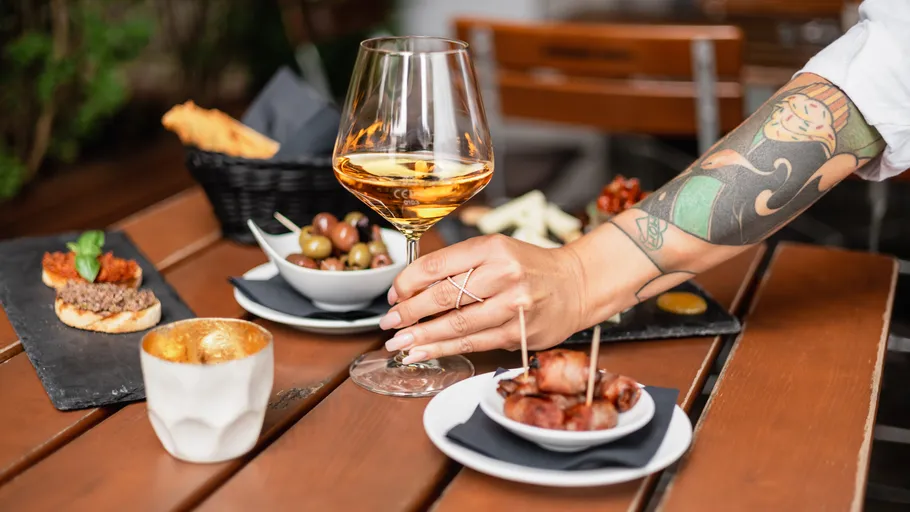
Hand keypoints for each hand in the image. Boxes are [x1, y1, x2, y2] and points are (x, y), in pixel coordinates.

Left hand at [379, 234, 587, 363]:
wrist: (577, 285)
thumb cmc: (530, 268)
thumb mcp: (497, 251)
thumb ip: (459, 266)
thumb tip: (412, 289)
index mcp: (492, 247)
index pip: (438, 265)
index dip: (407, 282)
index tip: (392, 295)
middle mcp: (503, 273)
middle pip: (444, 295)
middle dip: (409, 312)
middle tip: (388, 323)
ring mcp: (512, 305)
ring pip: (456, 324)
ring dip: (421, 336)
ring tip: (398, 344)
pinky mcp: (518, 332)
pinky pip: (472, 342)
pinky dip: (443, 348)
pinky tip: (423, 352)